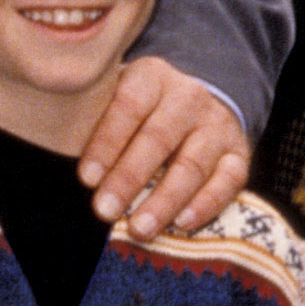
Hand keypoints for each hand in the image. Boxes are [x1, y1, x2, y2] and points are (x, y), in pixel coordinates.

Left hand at [77, 57, 250, 238]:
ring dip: (165, 200)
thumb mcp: (115, 97)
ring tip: (139, 228)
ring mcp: (217, 124)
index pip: (128, 105)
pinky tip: (182, 224)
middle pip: (159, 138)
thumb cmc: (138, 110)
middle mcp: (188, 96)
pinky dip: (206, 204)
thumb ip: (94, 119)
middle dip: (129, 178)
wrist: (194, 102)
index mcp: (151, 76)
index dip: (107, 142)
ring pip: (193, 163)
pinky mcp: (239, 152)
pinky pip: (229, 180)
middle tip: (104, 210)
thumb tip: (65, 163)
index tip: (86, 178)